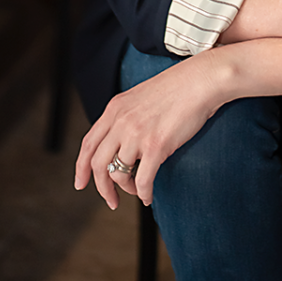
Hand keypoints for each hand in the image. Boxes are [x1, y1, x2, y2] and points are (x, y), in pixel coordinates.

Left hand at [74, 50, 228, 208]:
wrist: (201, 80)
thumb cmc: (178, 87)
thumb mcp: (141, 96)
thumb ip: (126, 116)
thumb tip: (121, 143)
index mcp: (115, 108)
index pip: (88, 143)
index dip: (81, 167)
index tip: (80, 183)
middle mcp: (121, 121)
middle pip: (98, 164)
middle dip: (101, 188)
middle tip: (111, 200)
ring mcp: (137, 134)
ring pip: (118, 174)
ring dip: (127, 189)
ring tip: (138, 191)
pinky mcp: (156, 145)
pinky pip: (142, 180)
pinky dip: (143, 194)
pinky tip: (149, 197)